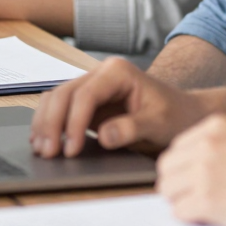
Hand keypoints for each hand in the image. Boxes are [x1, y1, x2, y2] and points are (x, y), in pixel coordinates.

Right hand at [30, 56, 208, 158]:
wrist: (183, 115)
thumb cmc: (175, 115)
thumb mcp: (159, 123)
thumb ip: (133, 128)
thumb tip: (105, 135)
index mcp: (118, 71)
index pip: (86, 94)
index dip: (74, 122)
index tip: (71, 149)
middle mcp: (101, 74)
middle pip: (64, 94)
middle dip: (53, 123)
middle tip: (49, 154)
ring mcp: (93, 87)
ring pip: (56, 99)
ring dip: (46, 124)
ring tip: (42, 151)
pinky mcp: (88, 104)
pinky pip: (60, 109)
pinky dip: (49, 124)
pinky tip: (43, 143)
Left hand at [157, 114, 225, 225]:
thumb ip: (215, 148)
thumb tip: (183, 168)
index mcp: (214, 125)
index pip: (176, 149)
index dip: (184, 170)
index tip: (198, 183)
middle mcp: (206, 143)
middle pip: (166, 169)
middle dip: (177, 187)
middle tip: (197, 199)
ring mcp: (204, 170)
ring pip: (167, 191)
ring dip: (182, 203)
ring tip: (208, 208)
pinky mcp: (207, 199)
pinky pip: (180, 213)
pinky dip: (193, 219)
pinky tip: (215, 217)